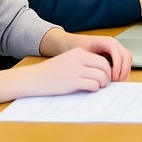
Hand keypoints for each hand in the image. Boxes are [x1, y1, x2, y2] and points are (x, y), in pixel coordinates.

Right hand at [0, 33, 131, 101]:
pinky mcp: (73, 83)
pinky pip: (93, 85)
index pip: (102, 59)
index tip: (105, 76)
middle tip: (103, 83)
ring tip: (97, 86)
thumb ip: (84, 62)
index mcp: (79, 52)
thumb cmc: (52, 71)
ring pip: (101, 77)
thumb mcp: (69, 60)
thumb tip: (103, 71)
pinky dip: (94, 88)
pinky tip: (89, 89)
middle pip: (104, 67)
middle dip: (107, 76)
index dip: (107, 69)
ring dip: (102, 84)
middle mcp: (79, 59)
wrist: (34, 78)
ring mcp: (76, 71)